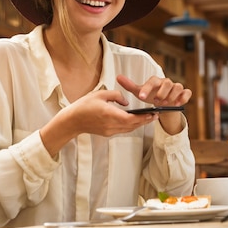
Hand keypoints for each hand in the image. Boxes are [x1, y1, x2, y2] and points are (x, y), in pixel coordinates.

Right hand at [39, 90, 157, 155]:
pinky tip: (135, 120)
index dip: (145, 117)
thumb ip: (116, 95)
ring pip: (129, 129)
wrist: (72, 121)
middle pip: (133, 125)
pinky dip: (131, 125)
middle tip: (156, 115)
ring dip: (139, 124)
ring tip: (149, 117)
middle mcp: (111, 125)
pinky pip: (123, 130)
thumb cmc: (84, 106)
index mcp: (110, 115)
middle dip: (146, 120)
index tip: (153, 113)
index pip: (132, 118)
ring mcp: (109, 131)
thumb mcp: (100, 94)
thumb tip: (126, 102)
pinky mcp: (107, 133)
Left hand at [117, 75, 190, 134]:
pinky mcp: (184, 93)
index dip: (147, 89)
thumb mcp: (140, 92)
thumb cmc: (151, 95)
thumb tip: (118, 77)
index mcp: (156, 81)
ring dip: (172, 96)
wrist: (162, 104)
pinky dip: (184, 97)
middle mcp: (166, 83)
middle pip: (167, 83)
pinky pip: (187, 93)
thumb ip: (130, 85)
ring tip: (165, 103)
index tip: (142, 97)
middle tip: (156, 101)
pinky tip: (178, 103)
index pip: (152, 81)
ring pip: (177, 87)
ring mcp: (176, 87)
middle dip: (162, 93)